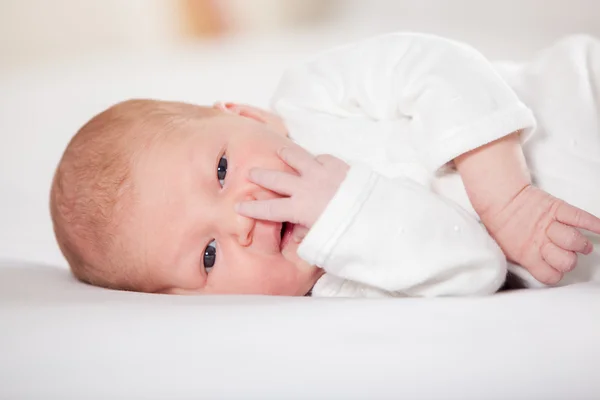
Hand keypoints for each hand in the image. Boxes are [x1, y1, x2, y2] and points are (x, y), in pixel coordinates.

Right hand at [235, 144, 348, 229]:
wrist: (375, 216)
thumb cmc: (347, 233)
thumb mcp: (321, 240)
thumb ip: (305, 234)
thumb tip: (297, 230)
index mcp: (299, 208)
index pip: (269, 209)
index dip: (252, 209)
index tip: (238, 206)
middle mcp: (306, 187)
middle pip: (276, 178)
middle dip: (260, 175)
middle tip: (251, 173)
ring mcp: (321, 173)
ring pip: (297, 157)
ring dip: (286, 154)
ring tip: (280, 151)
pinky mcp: (338, 165)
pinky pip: (322, 158)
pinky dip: (316, 160)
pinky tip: (316, 162)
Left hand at [481, 185, 599, 284]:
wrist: (500, 199)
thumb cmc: (503, 226)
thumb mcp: (509, 250)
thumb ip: (528, 261)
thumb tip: (546, 270)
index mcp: (526, 256)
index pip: (552, 276)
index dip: (556, 273)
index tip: (555, 266)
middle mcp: (539, 242)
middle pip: (567, 261)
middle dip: (568, 258)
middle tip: (565, 251)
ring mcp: (549, 225)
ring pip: (573, 241)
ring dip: (579, 243)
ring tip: (580, 243)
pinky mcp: (555, 207)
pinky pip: (578, 216)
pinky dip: (592, 222)